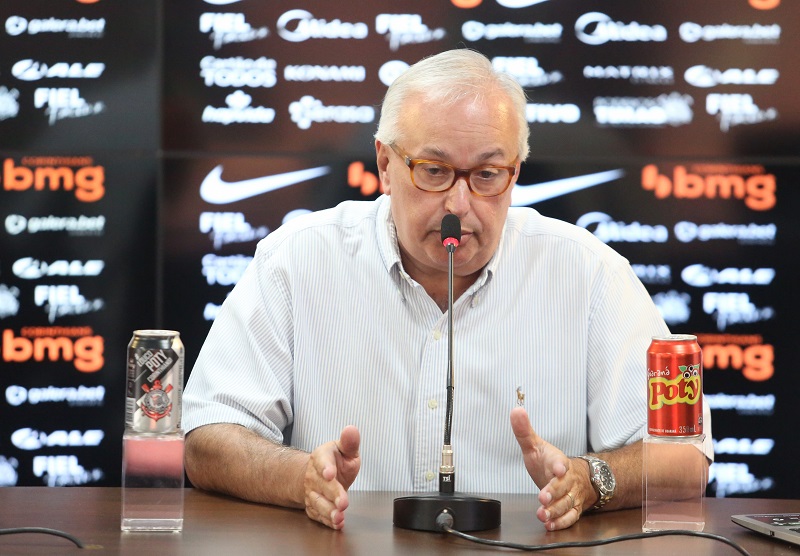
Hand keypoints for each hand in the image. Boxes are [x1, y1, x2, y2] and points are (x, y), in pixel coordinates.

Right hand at [302, 425, 360, 528]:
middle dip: (332, 494)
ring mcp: (311, 492)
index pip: (321, 461)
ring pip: (317, 503)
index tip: (330, 474)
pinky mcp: (313, 507)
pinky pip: (318, 515)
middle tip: (343, 503)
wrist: (322, 476)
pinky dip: (327, 521)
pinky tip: (337, 523)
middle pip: (321, 485)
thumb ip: (349, 442)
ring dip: (328, 511)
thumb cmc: (337, 461)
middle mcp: (313, 475)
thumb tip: (351, 429)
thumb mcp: (345, 449)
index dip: (325, 467)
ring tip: (339, 516)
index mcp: (321, 456)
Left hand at [510, 406, 589, 529]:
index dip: (559, 465)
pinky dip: (561, 522)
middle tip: (542, 497)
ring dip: (555, 510)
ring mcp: (571, 495)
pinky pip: (570, 517)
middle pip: (564, 486)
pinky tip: (550, 525)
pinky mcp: (573, 508)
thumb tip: (515, 410)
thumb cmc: (550, 462)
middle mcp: (568, 479)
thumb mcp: (535, 445)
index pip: (561, 462)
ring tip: (542, 515)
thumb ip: (524, 431)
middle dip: (554, 492)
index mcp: (559, 461)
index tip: (558, 469)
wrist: (574, 477)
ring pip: (567, 504)